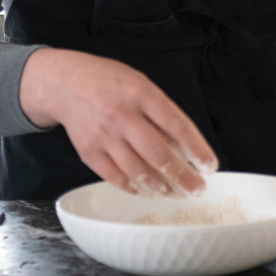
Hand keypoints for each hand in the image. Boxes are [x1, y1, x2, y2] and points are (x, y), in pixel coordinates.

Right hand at [19, 49, 217, 194]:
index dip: (197, 149)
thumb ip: (161, 112)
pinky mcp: (89, 153)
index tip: (209, 165)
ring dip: (162, 187)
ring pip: (138, 172)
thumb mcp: (141, 84)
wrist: (66, 83)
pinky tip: (149, 190)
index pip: (177, 125)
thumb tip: (185, 146)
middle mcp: (123, 116)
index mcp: (141, 94)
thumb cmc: (111, 82)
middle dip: (183, 177)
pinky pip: (116, 178)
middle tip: (197, 188)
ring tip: (176, 192)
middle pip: (159, 155)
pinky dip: (135, 188)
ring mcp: (104, 136)